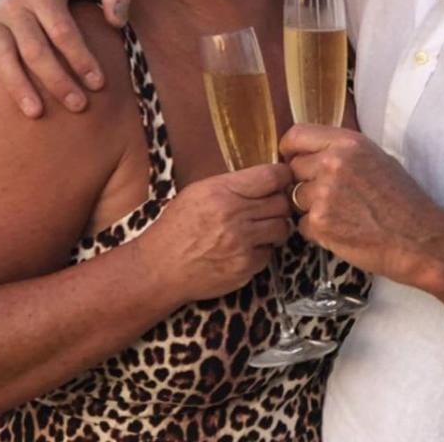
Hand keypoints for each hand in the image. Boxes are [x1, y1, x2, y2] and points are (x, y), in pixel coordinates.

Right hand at [0, 0, 132, 120]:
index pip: (62, 31)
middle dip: (56, 80)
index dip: (80, 58)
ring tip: (36, 113)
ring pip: (4, 59)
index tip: (98, 82)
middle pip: (34, 50)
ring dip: (18, 88)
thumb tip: (118, 22)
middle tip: (78, 105)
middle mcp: (13, 6)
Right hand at [141, 164, 293, 303]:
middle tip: (269, 207)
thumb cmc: (177, 227)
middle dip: (279, 203)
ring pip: (282, 228)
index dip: (283, 176)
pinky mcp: (245, 267)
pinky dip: (262, 251)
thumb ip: (232, 184)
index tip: (283, 179)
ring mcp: (241, 243)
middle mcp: (234, 215)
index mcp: (222, 191)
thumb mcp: (198, 192)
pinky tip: (245, 249)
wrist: (160, 267)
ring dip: (274, 227)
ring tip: (259, 228)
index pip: (271, 176)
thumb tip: (265, 180)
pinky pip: (269, 253)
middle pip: (282, 202)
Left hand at [280, 125, 443, 284]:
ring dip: (310, 208)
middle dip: (304, 182)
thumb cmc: (403, 200)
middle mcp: (333, 163)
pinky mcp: (321, 223)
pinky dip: (317, 231)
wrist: (421, 239)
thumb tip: (313, 152)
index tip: (292, 159)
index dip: (290, 149)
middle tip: (329, 196)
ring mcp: (324, 194)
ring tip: (341, 215)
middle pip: (293, 168)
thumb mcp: (377, 158)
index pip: (296, 135)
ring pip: (295, 198)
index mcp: (347, 142)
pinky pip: (303, 224)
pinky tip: (343, 231)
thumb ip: (343, 151)